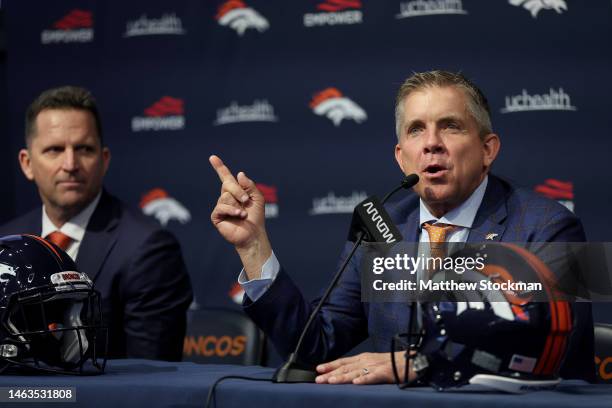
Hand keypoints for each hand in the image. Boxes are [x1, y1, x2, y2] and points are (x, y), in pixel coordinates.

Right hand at [209, 155, 270, 278]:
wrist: (253, 234)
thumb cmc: (256, 217)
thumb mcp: (257, 198)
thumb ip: (249, 185)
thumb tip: (239, 174)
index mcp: (235, 192)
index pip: (225, 177)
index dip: (219, 167)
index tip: (213, 157)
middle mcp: (226, 197)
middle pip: (227, 184)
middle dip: (238, 190)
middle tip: (246, 200)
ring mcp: (220, 207)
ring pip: (225, 196)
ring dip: (237, 203)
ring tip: (244, 213)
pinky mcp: (217, 216)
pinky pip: (221, 207)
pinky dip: (232, 210)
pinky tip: (239, 215)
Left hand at [315, 351, 413, 384]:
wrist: (414, 360)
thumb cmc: (395, 363)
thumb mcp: (375, 363)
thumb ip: (363, 368)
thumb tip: (349, 375)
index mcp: (365, 358)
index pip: (344, 361)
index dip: (331, 365)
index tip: (318, 369)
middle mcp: (368, 360)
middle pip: (346, 367)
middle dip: (331, 373)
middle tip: (318, 379)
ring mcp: (377, 366)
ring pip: (356, 372)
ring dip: (342, 377)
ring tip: (331, 381)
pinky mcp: (386, 372)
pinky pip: (373, 377)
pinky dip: (364, 379)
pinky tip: (356, 383)